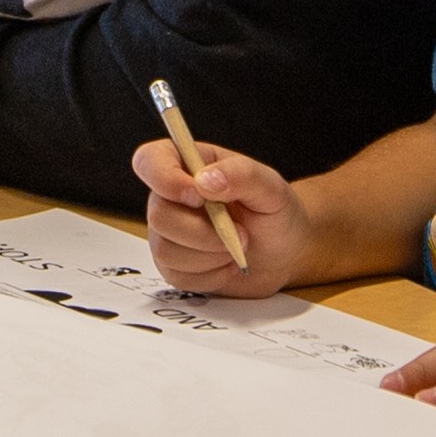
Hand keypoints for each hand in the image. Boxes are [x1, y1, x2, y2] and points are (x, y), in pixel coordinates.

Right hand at [131, 133, 299, 291]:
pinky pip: (176, 275)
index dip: (165, 179)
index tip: (198, 197)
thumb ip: (241, 174)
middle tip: (241, 233)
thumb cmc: (275, 213)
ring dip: (211, 254)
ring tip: (237, 247)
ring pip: (166, 249)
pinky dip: (210, 274)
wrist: (285, 253)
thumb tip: (205, 180)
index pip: (149, 161)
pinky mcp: (173, 266)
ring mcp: (168, 233)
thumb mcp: (270, 187)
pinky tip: (227, 263)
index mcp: (187, 164)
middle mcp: (169, 197)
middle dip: (203, 231)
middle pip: (158, 214)